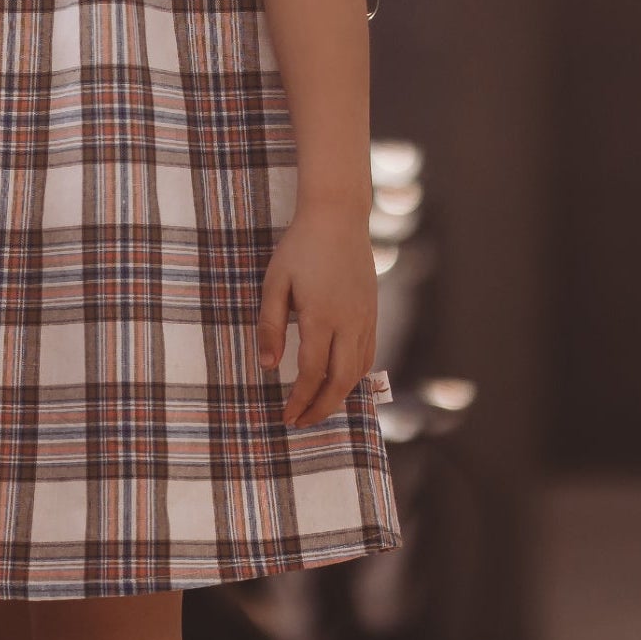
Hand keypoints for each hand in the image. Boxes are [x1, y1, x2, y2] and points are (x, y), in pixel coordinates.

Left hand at [258, 201, 378, 429]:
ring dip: (340, 395)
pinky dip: (355, 375)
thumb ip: (271, 326)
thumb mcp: (275, 283)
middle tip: (302, 422)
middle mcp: (349, 322)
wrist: (338, 216)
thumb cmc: (300, 247)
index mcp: (322, 317)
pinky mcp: (372, 311)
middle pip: (341, 380)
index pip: (312, 372)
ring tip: (319, 407)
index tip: (286, 415)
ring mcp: (366, 317)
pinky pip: (368, 353)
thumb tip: (268, 366)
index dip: (299, 399)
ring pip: (359, 370)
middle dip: (322, 407)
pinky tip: (340, 380)